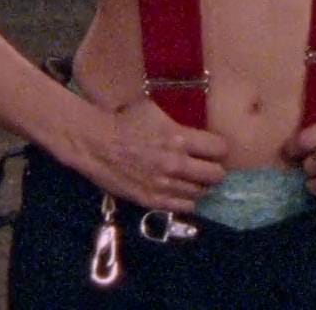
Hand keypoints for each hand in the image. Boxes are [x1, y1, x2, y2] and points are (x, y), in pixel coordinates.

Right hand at [70, 96, 228, 212]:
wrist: (96, 144)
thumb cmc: (124, 121)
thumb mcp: (155, 109)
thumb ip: (179, 119)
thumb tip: (196, 124)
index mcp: (179, 137)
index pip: (219, 149)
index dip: (219, 149)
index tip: (214, 149)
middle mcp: (176, 163)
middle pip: (216, 175)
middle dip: (214, 170)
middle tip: (208, 167)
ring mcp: (165, 184)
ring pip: (201, 192)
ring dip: (200, 186)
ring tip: (194, 180)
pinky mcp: (152, 200)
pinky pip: (184, 207)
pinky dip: (187, 200)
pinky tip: (182, 192)